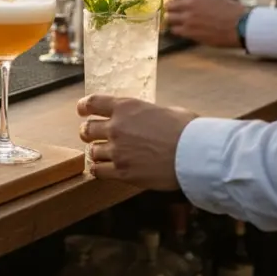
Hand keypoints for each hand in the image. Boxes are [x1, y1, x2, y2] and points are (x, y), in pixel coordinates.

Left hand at [78, 94, 197, 189]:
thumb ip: (149, 113)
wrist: (194, 155)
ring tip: (105, 155)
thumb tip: (150, 117)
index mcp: (126, 107)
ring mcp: (117, 151)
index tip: (82, 111)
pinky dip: (99, 170)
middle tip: (91, 136)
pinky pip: (98, 171)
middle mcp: (116, 127)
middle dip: (87, 133)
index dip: (83, 107)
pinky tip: (104, 170)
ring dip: (97, 153)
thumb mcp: (166, 110)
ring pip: (92, 152)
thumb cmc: (188, 131)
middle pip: (86, 130)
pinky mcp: (122, 172)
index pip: (92, 103)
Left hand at [154, 0, 243, 48]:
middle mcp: (189, 3)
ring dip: (171, 20)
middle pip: (166, 5)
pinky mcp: (189, 31)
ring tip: (179, 21)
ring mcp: (188, 18)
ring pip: (168, 18)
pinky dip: (176, 29)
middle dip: (167, 9)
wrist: (239, 25)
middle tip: (168, 11)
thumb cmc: (227, 9)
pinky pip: (174, 30)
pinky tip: (184, 29)